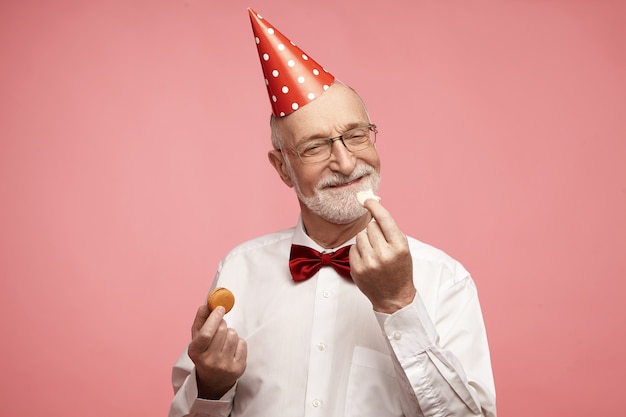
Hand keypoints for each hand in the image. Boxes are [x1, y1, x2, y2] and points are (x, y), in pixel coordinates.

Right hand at [188, 304, 246, 399]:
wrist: (213, 379)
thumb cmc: (204, 353)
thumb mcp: (197, 338)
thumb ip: (200, 320)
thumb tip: (207, 304)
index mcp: (195, 353)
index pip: (206, 333)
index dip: (214, 318)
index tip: (220, 308)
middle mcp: (209, 361)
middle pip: (222, 330)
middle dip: (222, 324)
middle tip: (220, 326)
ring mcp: (225, 366)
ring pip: (233, 335)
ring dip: (230, 333)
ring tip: (224, 341)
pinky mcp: (238, 368)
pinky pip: (242, 343)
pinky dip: (238, 342)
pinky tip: (232, 349)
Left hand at [350, 199, 415, 313]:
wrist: (395, 297)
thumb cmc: (400, 269)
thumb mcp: (403, 248)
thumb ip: (390, 229)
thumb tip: (373, 208)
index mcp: (399, 246)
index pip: (384, 219)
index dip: (374, 206)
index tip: (366, 199)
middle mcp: (384, 254)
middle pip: (370, 227)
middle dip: (374, 231)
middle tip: (380, 243)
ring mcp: (369, 262)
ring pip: (360, 236)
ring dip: (365, 241)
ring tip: (374, 253)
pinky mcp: (357, 269)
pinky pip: (353, 248)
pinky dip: (359, 251)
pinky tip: (368, 261)